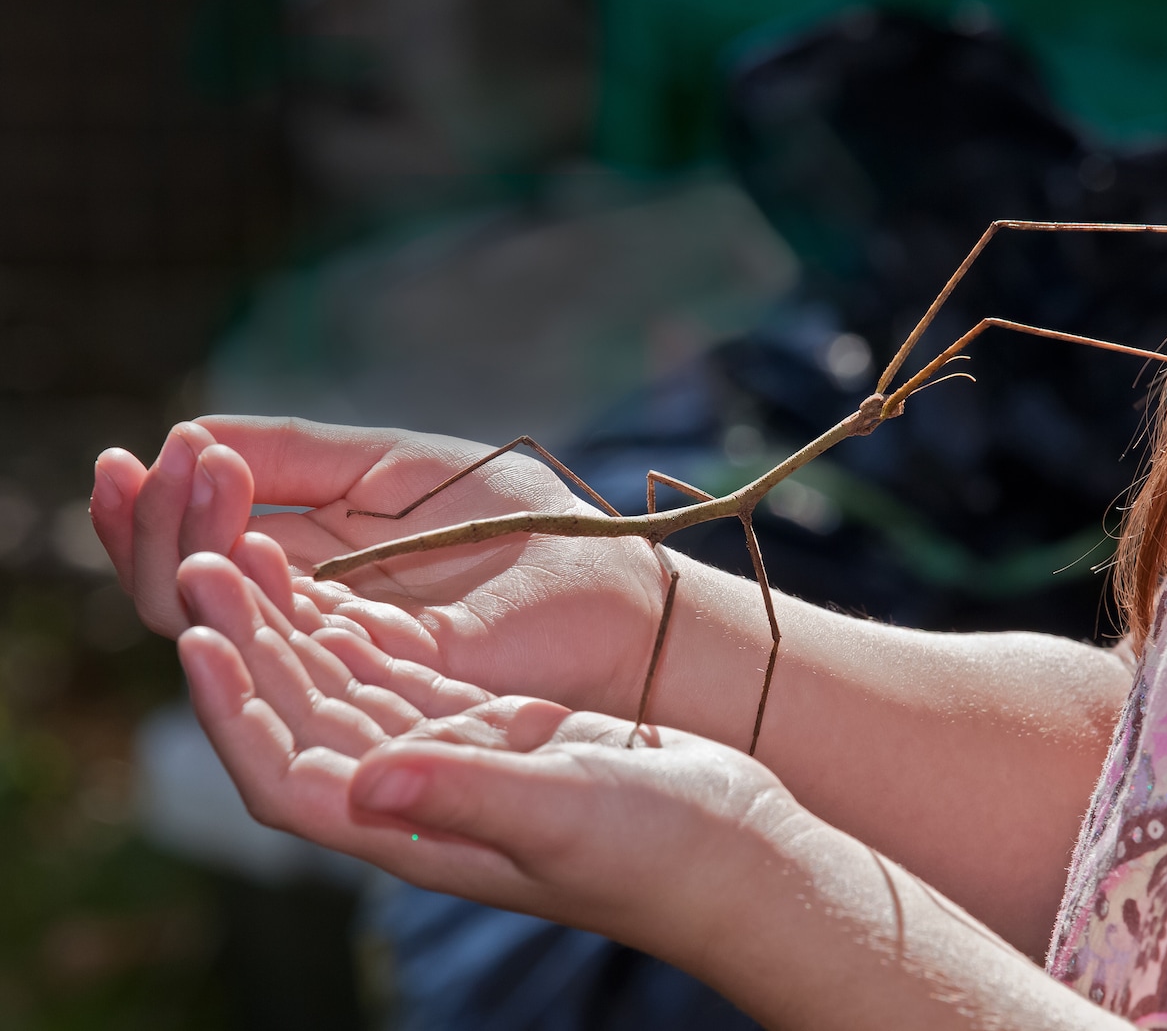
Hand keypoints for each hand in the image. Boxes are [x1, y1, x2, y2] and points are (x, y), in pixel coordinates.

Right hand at [91, 416, 668, 715]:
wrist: (614, 590)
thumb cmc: (526, 527)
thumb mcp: (398, 467)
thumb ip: (300, 455)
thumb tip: (191, 437)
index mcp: (314, 563)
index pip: (205, 544)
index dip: (161, 503)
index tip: (150, 447)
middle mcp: (308, 618)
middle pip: (183, 587)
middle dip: (151, 523)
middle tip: (149, 463)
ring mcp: (330, 656)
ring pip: (205, 621)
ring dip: (182, 545)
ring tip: (195, 474)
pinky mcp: (367, 685)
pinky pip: (270, 655)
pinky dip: (232, 597)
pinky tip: (229, 541)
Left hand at [174, 546, 797, 955]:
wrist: (730, 850)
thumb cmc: (659, 853)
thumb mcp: (565, 816)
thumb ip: (467, 794)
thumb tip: (363, 780)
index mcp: (416, 832)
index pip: (288, 777)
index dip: (233, 712)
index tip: (196, 636)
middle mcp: (416, 796)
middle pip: (301, 719)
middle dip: (245, 643)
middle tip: (202, 557)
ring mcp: (449, 760)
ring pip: (342, 687)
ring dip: (289, 627)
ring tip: (243, 553)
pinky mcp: (488, 729)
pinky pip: (398, 675)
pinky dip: (357, 630)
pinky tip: (330, 587)